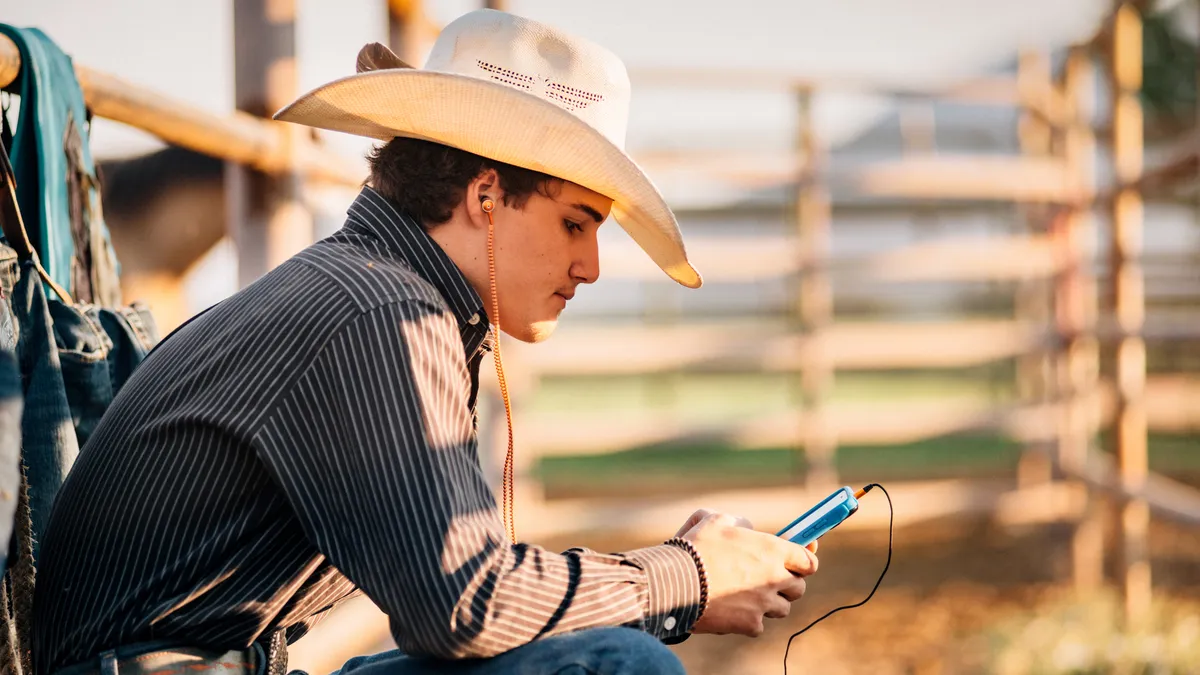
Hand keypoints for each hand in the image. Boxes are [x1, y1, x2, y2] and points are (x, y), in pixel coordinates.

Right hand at [677, 512, 818, 637]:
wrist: (676, 581)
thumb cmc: (696, 547)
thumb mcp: (715, 520)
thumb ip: (738, 522)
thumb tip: (746, 527)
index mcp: (772, 550)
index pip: (809, 561)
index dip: (805, 562)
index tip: (798, 563)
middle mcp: (774, 577)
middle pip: (799, 588)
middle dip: (787, 585)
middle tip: (768, 580)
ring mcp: (764, 603)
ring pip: (782, 609)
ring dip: (769, 604)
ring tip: (746, 596)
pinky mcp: (750, 623)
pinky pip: (759, 625)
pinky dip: (748, 620)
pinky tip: (731, 609)